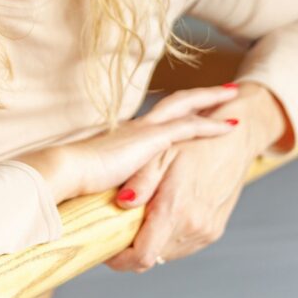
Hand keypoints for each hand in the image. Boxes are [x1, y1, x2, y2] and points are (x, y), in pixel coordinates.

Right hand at [58, 85, 239, 198]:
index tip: (193, 107)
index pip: (158, 120)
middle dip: (200, 96)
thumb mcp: (99, 187)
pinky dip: (211, 124)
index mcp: (126, 139)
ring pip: (185, 106)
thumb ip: (111, 191)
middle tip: (223, 89)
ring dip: (210, 99)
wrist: (65, 174)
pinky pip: (189, 126)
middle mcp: (137, 128)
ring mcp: (145, 131)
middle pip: (175, 104)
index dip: (177, 112)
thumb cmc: (73, 184)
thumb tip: (116, 208)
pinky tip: (230, 125)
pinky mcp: (151, 140)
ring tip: (232, 92)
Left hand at [104, 83, 285, 272]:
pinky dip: (167, 237)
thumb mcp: (161, 153)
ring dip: (150, 243)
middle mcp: (193, 228)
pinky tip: (162, 215)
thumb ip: (141, 180)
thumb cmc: (193, 143)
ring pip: (166, 255)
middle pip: (152, 258)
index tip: (104, 248)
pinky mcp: (214, 231)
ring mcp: (206, 232)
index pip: (143, 256)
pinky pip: (182, 246)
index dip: (119, 259)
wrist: (234, 142)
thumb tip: (122, 203)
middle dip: (131, 249)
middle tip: (116, 227)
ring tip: (139, 218)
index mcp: (176, 210)